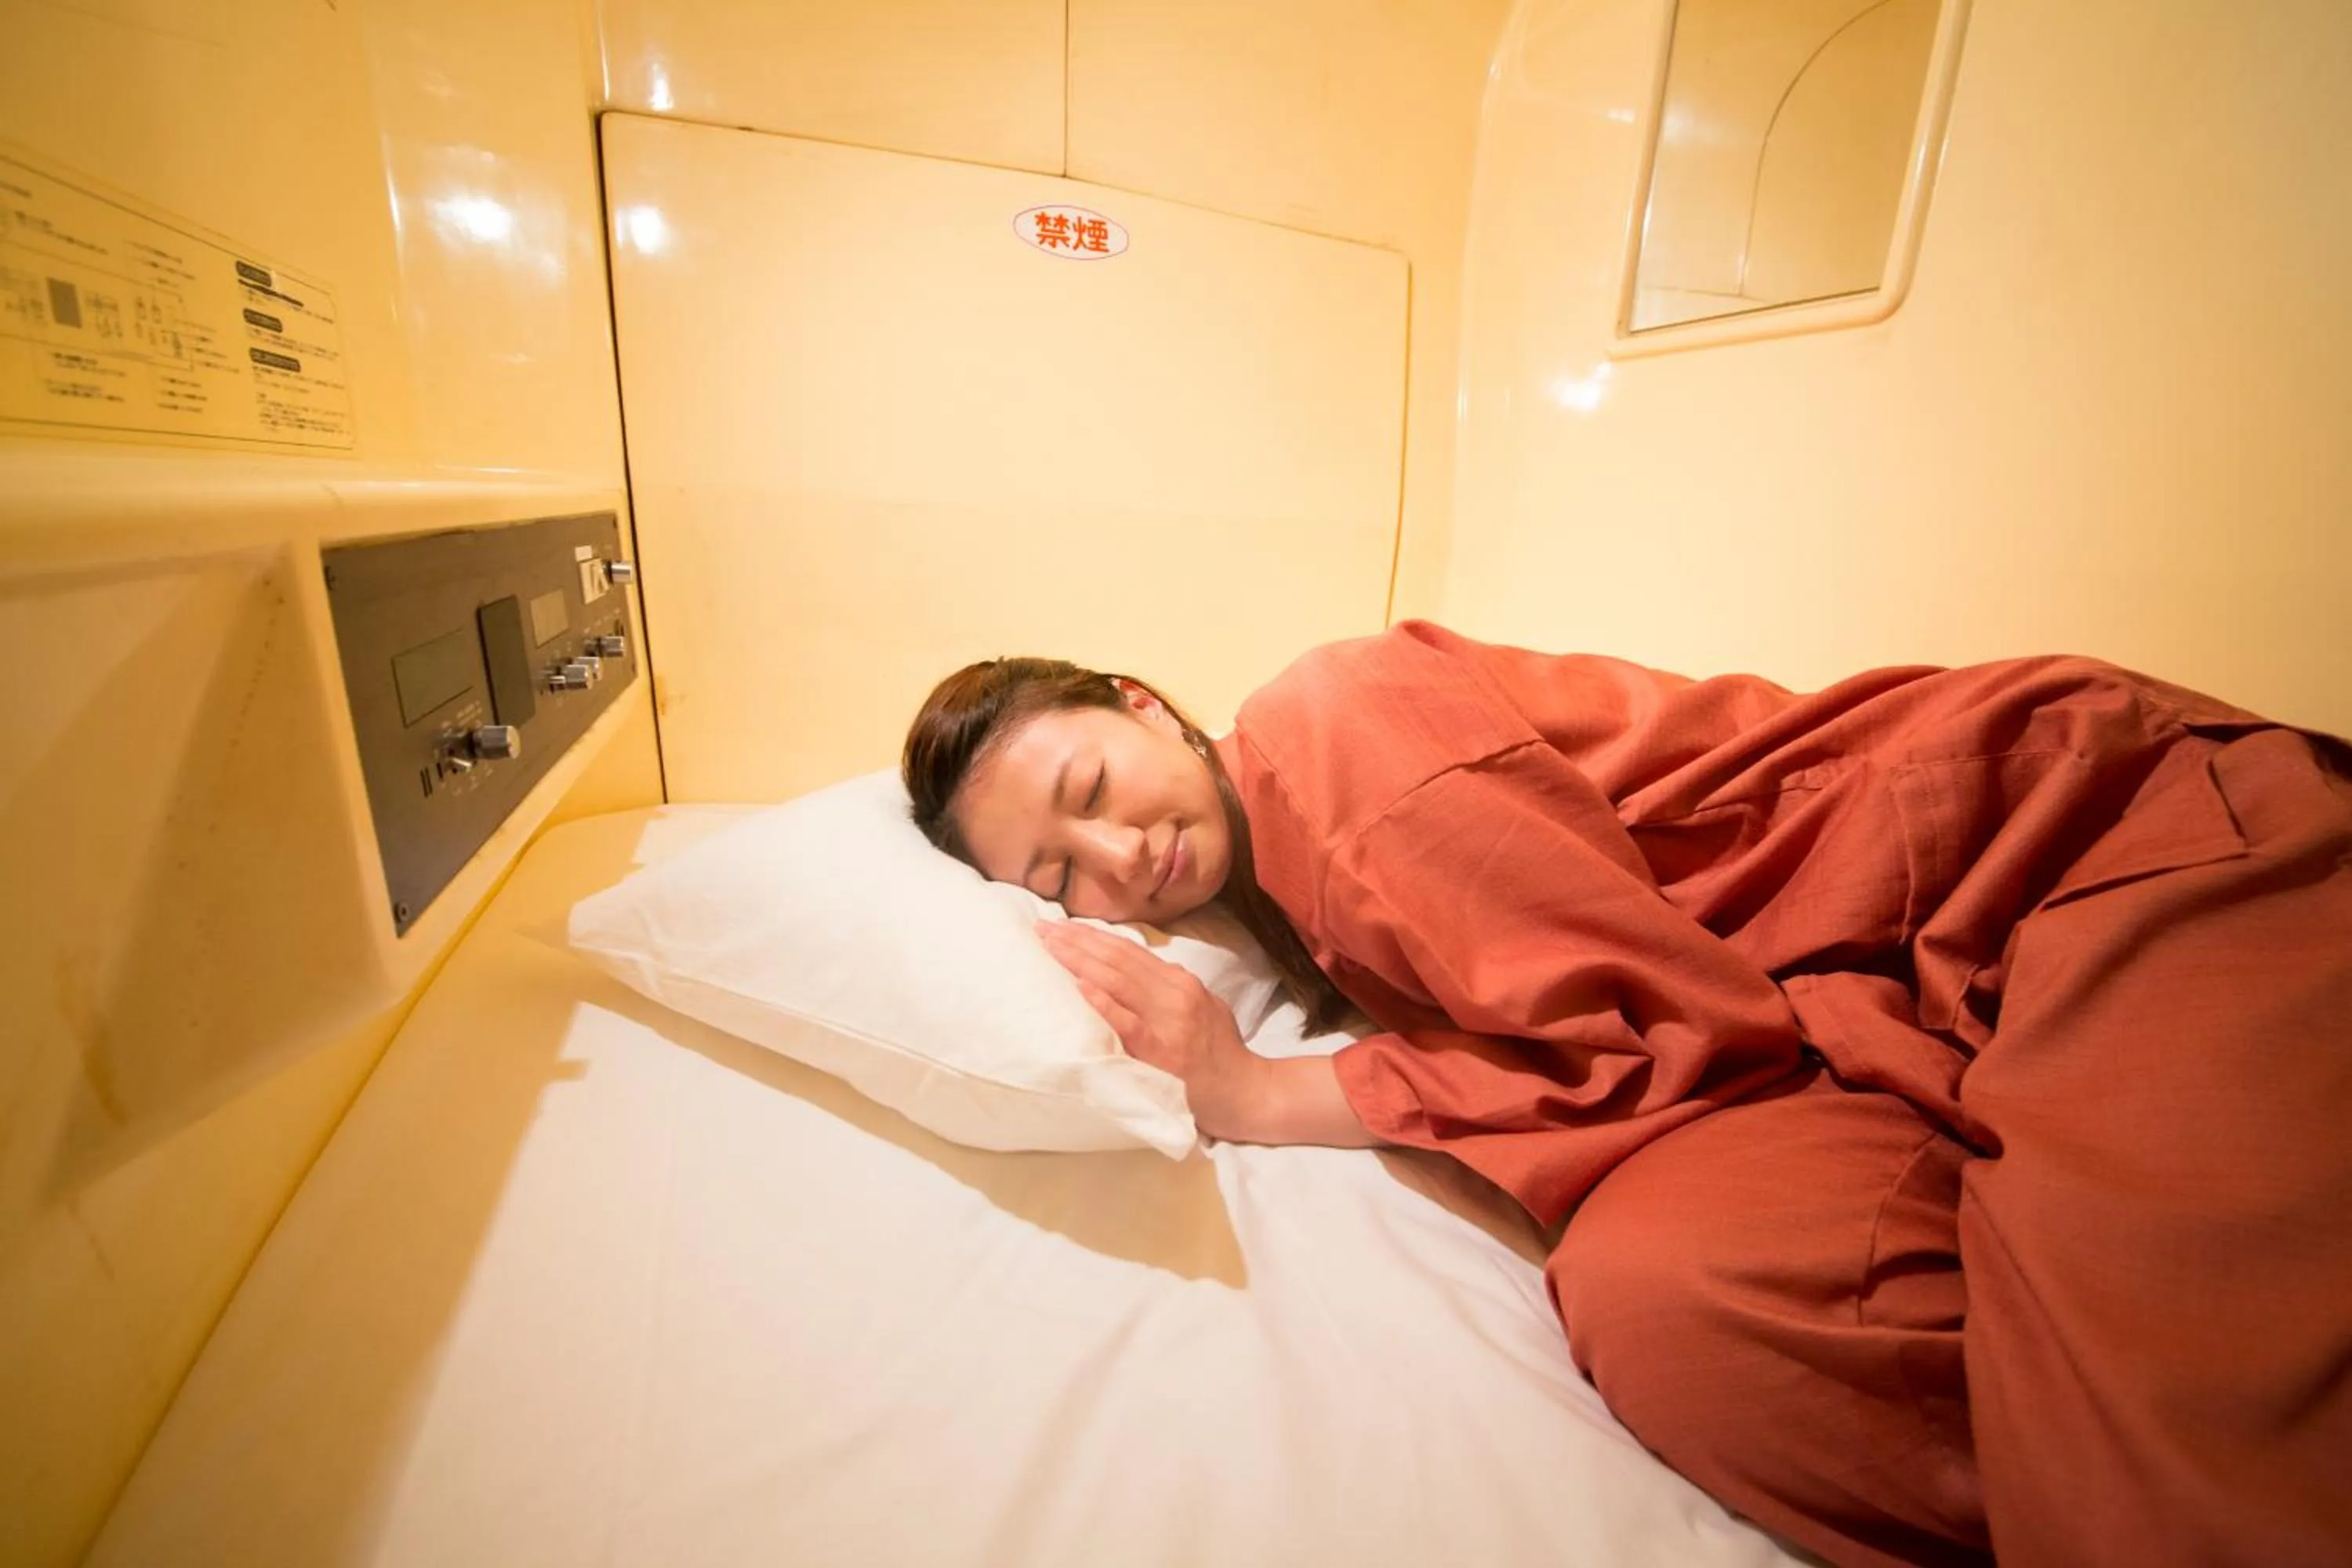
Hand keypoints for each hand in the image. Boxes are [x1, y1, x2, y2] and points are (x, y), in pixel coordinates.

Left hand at [1036, 921, 1268, 1137]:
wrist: (1245, 1092)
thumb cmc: (1220, 1052)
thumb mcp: (1203, 1006)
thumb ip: (1170, 988)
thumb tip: (1136, 972)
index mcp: (1181, 982)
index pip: (1129, 951)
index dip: (1093, 936)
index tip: (1062, 926)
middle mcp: (1174, 994)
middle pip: (1118, 959)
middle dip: (1077, 941)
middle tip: (1042, 927)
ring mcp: (1168, 1022)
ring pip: (1118, 981)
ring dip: (1079, 961)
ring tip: (1049, 946)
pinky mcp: (1161, 1052)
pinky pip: (1127, 1023)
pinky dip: (1103, 1002)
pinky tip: (1079, 985)